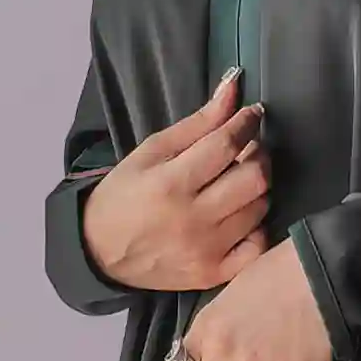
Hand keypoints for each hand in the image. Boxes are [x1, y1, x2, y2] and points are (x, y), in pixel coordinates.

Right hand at [81, 69, 270, 291]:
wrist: (100, 252)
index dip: (247, 123)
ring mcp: (207, 251)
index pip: (227, 145)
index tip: (253, 114)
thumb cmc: (124, 195)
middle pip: (255, 178)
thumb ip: (198, 122)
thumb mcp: (151, 150)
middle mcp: (193, 220)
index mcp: (171, 184)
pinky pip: (258, 246)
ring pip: (260, 208)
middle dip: (259, 155)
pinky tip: (241, 216)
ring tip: (238, 180)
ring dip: (258, 188)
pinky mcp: (214, 273)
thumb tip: (234, 87)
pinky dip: (257, 226)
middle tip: (248, 150)